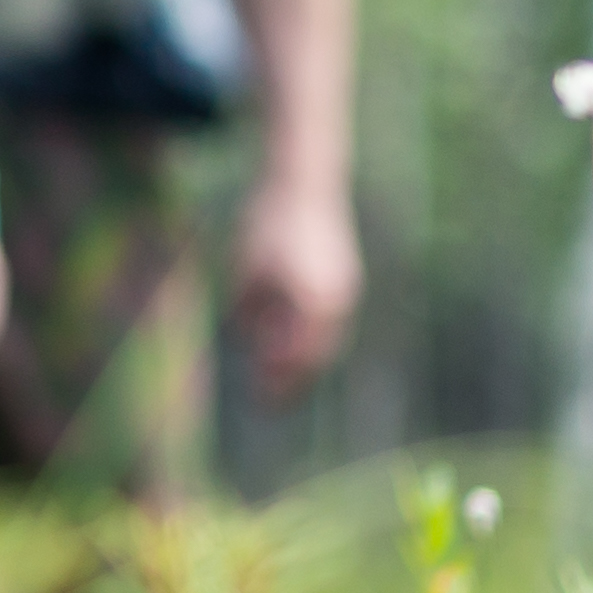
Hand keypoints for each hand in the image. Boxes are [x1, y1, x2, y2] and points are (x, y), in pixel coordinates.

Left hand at [226, 177, 364, 398]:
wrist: (305, 185)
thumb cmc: (268, 224)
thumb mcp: (248, 269)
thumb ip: (251, 308)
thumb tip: (252, 342)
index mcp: (310, 299)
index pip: (296, 356)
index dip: (279, 382)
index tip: (261, 402)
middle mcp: (334, 299)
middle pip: (315, 355)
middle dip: (293, 383)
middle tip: (271, 407)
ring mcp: (343, 290)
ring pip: (326, 342)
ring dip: (305, 367)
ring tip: (281, 388)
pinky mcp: (344, 282)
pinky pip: (330, 326)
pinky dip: (312, 344)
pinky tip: (290, 354)